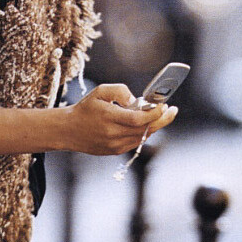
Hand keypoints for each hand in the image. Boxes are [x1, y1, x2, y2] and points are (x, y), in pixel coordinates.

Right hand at [62, 83, 177, 155]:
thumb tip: (136, 100)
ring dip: (153, 125)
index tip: (164, 105)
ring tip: (159, 115)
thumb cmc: (85, 109)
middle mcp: (112, 134)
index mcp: (108, 117)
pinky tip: (144, 124)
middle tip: (172, 111)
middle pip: (145, 129)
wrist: (69, 130)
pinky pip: (136, 142)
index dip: (154, 113)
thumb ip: (119, 90)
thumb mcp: (99, 91)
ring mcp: (114, 145)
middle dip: (162, 120)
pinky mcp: (115, 151)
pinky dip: (143, 132)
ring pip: (142, 136)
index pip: (138, 119)